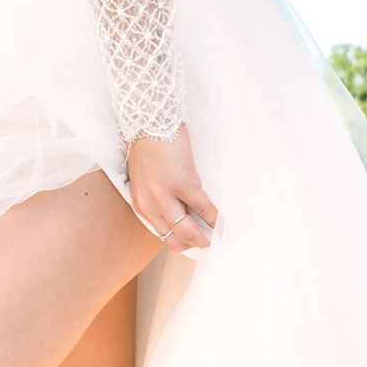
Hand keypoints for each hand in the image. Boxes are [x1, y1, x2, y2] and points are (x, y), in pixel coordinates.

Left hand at [124, 128, 218, 257]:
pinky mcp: (184, 183)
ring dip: (206, 238)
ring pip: (189, 231)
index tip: (194, 243)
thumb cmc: (147, 145)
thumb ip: (155, 195)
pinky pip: (205, 210)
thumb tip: (176, 207)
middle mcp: (150, 204)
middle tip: (210, 243)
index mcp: (141, 204)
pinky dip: (217, 220)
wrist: (148, 121)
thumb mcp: (144, 178)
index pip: (162, 234)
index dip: (181, 242)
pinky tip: (225, 223)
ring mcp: (166, 195)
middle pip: (175, 239)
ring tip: (218, 237)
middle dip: (195, 245)